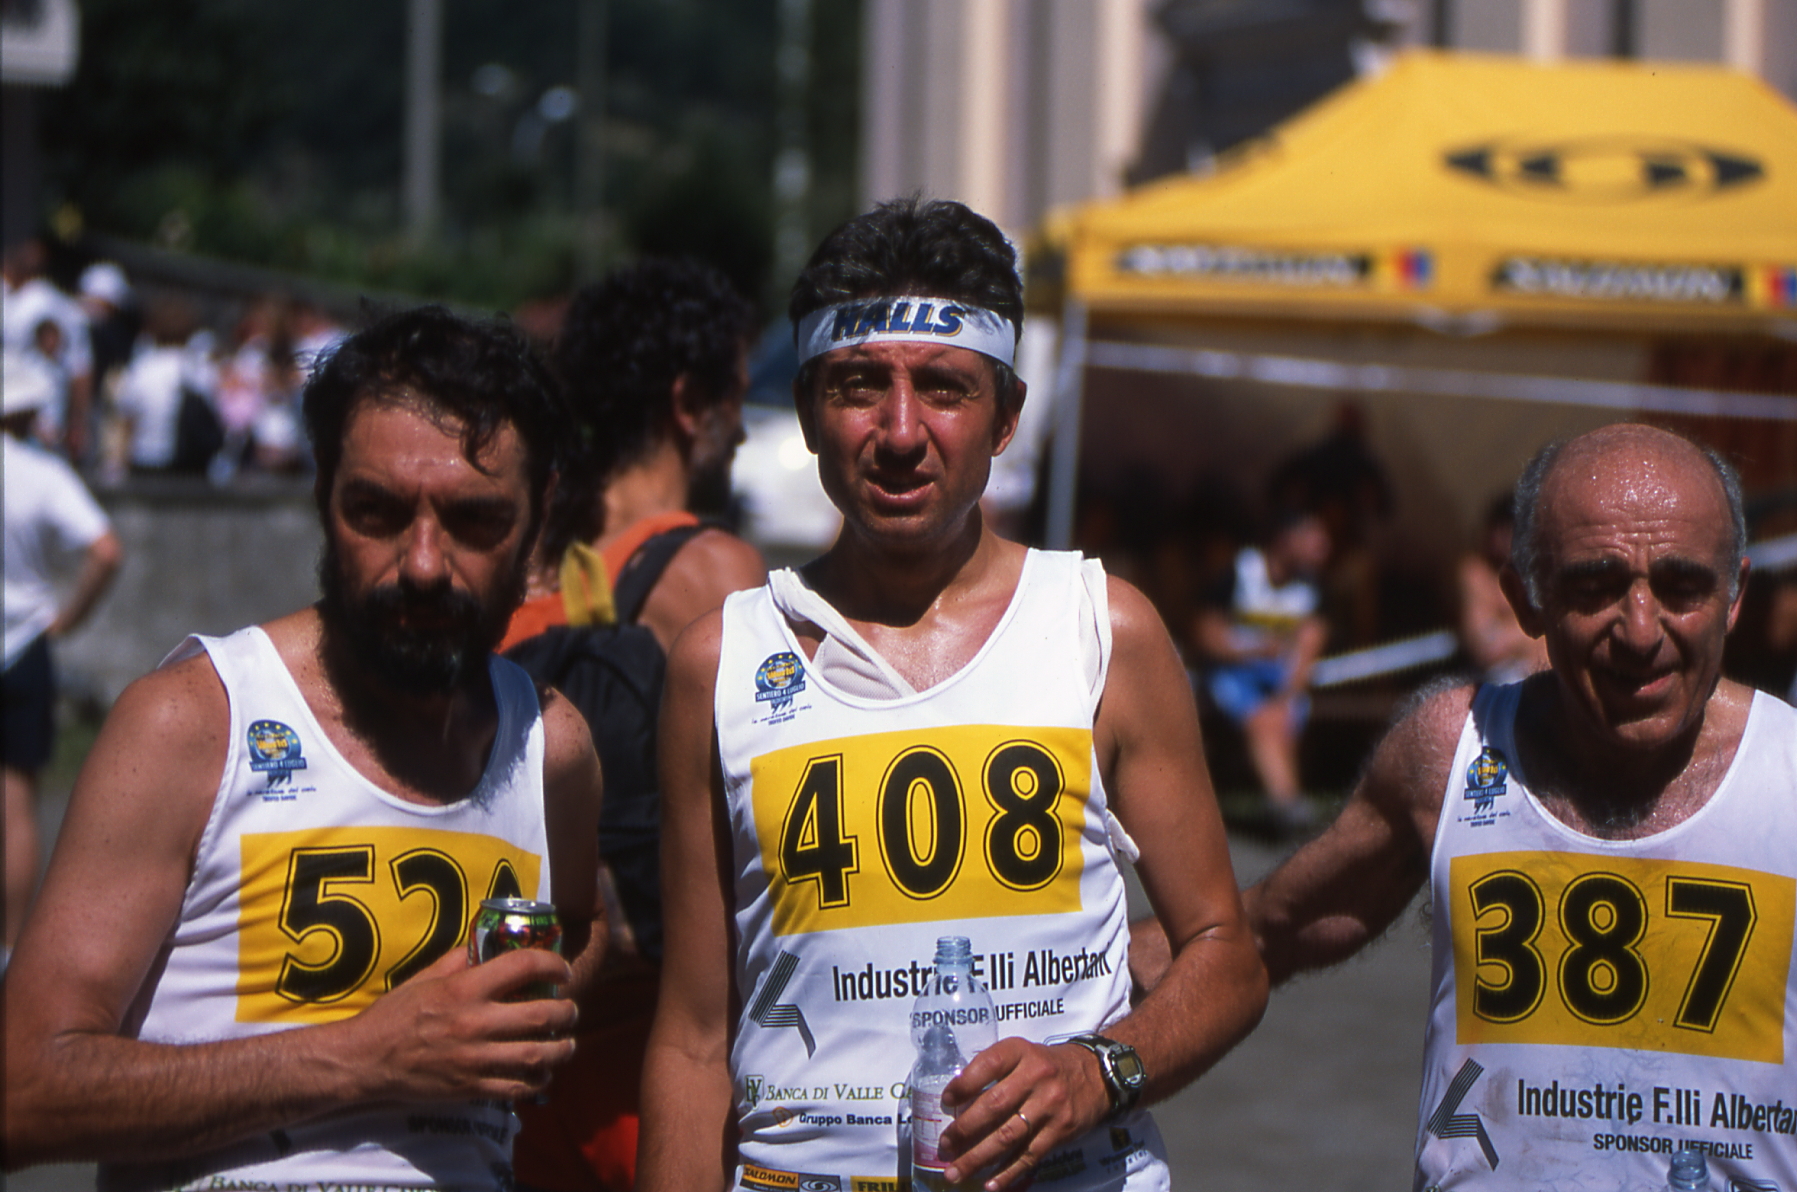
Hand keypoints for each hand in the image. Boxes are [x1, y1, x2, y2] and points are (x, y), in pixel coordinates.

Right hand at [343, 944, 579, 1103]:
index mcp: (464, 989)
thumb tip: (487, 946)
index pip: (523, 966)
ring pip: (538, 1055)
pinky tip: (542, 1072)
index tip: (562, 970)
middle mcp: (474, 1022)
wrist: (365, 1061)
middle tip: (570, 1010)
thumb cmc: (393, 1015)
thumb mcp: (424, 977)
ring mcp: (475, 1059)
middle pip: (542, 1015)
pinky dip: (538, 1080)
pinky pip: (518, 1087)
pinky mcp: (471, 1088)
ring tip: (566, 1043)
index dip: (553, 964)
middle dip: (567, 1012)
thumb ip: (459, 961)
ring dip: (562, 1048)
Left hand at [936, 1039, 1110, 1190]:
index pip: (988, 1065)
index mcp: (1021, 1052)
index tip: (945, 1101)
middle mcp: (1036, 1076)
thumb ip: (995, 1070)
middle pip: (994, 1106)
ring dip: (978, 1157)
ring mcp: (1050, 1105)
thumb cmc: (1048, 1065)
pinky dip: (1007, 1172)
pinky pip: (1029, 1155)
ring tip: (956, 1171)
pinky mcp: (1060, 1130)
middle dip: (965, 1130)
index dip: (963, 1084)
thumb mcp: (1023, 1054)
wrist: (1097, 1075)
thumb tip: (957, 1102)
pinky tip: (989, 1184)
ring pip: (1008, 1136)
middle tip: (945, 1146)